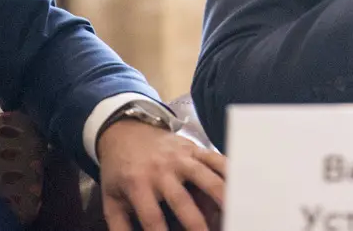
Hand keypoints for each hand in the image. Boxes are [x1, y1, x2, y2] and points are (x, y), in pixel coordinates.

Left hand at [97, 120, 226, 230]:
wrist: (126, 132)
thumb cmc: (120, 170)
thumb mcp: (110, 199)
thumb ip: (118, 226)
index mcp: (137, 184)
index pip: (151, 217)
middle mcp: (161, 171)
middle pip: (182, 200)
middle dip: (196, 222)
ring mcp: (181, 158)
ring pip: (205, 176)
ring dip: (221, 194)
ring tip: (235, 210)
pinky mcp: (194, 148)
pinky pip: (215, 159)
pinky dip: (229, 170)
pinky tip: (242, 183)